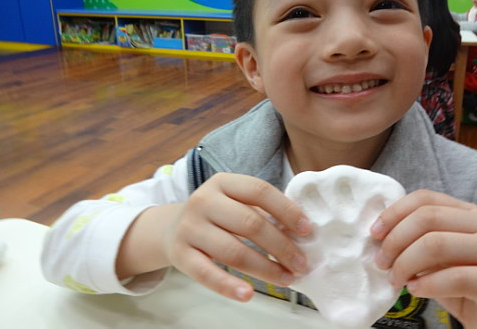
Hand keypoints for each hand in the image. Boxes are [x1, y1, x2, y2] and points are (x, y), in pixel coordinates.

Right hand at [163, 173, 311, 301]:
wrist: (170, 228)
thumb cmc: (216, 215)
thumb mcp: (234, 201)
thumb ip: (262, 212)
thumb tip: (299, 234)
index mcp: (223, 182)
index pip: (260, 191)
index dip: (286, 210)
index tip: (306, 230)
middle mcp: (204, 201)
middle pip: (250, 223)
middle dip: (281, 246)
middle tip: (301, 263)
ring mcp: (189, 227)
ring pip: (233, 251)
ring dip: (265, 268)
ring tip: (286, 279)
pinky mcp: (180, 254)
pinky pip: (207, 273)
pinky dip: (228, 286)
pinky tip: (248, 293)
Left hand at [370, 189, 476, 328]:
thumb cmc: (462, 286)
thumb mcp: (436, 257)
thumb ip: (416, 239)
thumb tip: (379, 232)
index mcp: (468, 213)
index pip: (425, 198)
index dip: (394, 212)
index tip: (374, 233)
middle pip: (428, 218)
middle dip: (396, 240)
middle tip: (381, 263)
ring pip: (437, 244)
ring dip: (406, 263)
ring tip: (396, 280)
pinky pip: (456, 277)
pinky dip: (427, 284)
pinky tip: (415, 290)